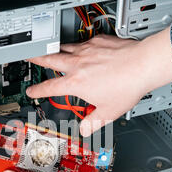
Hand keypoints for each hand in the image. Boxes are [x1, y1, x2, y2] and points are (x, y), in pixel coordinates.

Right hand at [27, 27, 171, 135]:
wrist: (143, 64)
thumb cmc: (127, 86)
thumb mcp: (109, 111)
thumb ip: (93, 122)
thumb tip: (85, 129)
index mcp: (76, 83)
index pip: (50, 87)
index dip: (37, 91)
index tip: (31, 91)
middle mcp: (78, 65)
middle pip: (50, 59)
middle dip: (36, 59)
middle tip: (29, 56)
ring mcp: (87, 51)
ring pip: (65, 48)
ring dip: (56, 50)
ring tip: (51, 50)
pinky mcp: (97, 41)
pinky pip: (83, 42)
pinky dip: (79, 46)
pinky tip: (83, 49)